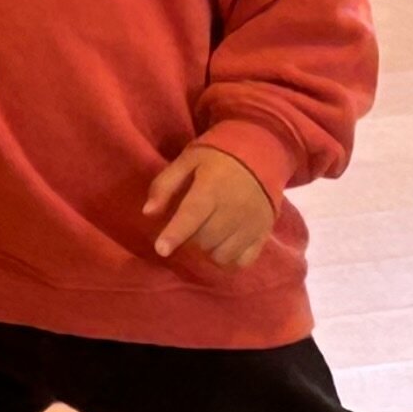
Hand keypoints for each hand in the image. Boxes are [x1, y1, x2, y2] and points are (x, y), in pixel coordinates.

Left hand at [144, 145, 277, 270]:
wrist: (262, 150)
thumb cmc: (219, 155)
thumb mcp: (188, 160)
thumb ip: (165, 184)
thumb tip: (148, 212)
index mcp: (213, 187)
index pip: (191, 215)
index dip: (174, 234)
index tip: (161, 249)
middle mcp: (235, 208)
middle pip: (205, 240)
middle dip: (191, 239)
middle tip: (191, 226)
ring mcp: (252, 223)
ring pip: (222, 254)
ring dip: (209, 250)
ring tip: (208, 234)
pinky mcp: (264, 233)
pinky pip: (243, 260)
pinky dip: (230, 258)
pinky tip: (224, 245)